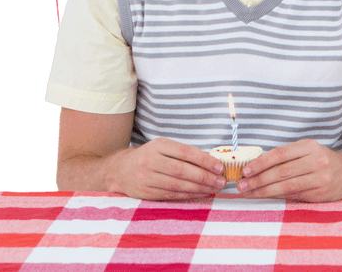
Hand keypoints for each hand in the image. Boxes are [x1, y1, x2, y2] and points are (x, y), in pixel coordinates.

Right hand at [108, 137, 225, 199]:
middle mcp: (150, 161)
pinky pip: (171, 195)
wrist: (120, 170)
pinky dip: (188, 195)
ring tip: (214, 188)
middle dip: (205, 177)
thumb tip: (211, 161)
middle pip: (182, 171)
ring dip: (199, 189)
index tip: (219, 167)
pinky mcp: (145, 193)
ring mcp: (146, 178)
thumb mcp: (163, 147)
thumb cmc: (148, 156)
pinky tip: (200, 194)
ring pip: (177, 185)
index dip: (204, 160)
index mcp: (158, 145)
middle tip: (221, 181)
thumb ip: (183, 152)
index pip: (185, 152)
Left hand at [237, 140, 341, 200]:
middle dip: (258, 179)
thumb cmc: (320, 161)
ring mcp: (319, 178)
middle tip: (242, 185)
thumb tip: (256, 167)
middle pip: (281, 171)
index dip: (261, 162)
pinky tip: (265, 196)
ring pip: (286, 186)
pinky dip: (276, 196)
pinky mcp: (320, 193)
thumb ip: (285, 158)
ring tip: (249, 193)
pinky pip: (293, 195)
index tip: (246, 170)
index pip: (280, 154)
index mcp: (309, 146)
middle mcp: (316, 160)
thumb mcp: (306, 151)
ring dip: (264, 191)